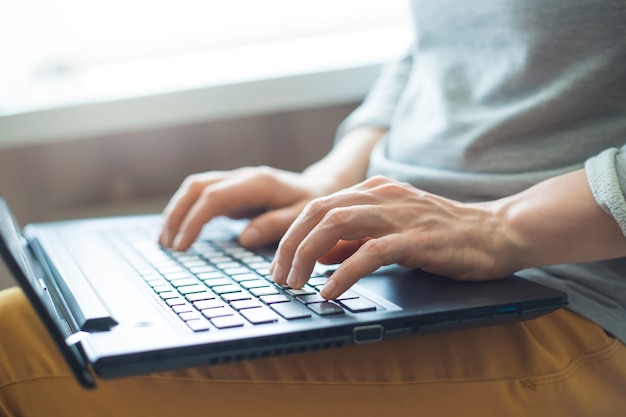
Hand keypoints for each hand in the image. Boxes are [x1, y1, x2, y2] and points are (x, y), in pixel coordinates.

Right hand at [159, 166, 331, 250]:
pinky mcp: (232, 189)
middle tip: (168, 245)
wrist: (320, 188)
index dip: (193, 221)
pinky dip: (185, 210)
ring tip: (166, 241)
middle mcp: (242, 176)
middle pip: (196, 187)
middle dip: (177, 215)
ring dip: (176, 211)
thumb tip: (244, 238)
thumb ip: (275, 225)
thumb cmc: (312, 205)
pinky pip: (201, 194)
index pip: (214, 197)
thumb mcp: (302, 217)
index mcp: (258, 183)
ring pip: (194, 187)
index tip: (182, 245)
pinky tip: (178, 230)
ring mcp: (235, 181)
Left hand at [270, 176, 520, 298]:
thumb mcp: (391, 232)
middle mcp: (381, 195)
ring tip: (296, 285)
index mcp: (373, 191)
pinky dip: (344, 272)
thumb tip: (320, 257)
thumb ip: (355, 240)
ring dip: (308, 256)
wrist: (497, 232)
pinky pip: (370, 252)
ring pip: (337, 224)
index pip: (317, 206)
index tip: (279, 265)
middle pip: (318, 212)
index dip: (291, 235)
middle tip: (280, 278)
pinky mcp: (417, 237)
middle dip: (291, 245)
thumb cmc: (444, 235)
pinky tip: (331, 291)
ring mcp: (399, 214)